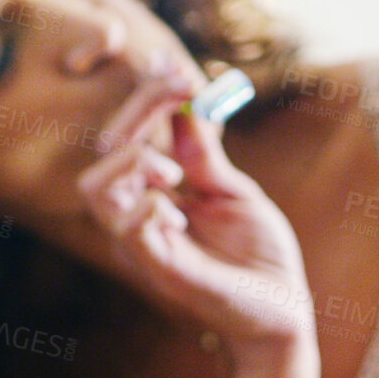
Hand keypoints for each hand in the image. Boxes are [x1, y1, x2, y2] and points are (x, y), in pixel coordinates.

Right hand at [77, 62, 311, 353]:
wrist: (282, 310)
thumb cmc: (258, 255)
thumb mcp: (233, 190)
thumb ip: (205, 152)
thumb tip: (188, 100)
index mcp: (157, 191)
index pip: (130, 131)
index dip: (148, 94)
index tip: (178, 67)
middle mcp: (140, 214)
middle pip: (106, 148)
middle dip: (141, 108)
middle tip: (185, 93)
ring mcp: (144, 243)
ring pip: (96, 188)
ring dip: (135, 162)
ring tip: (175, 173)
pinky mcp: (162, 271)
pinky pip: (130, 231)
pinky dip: (150, 207)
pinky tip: (180, 213)